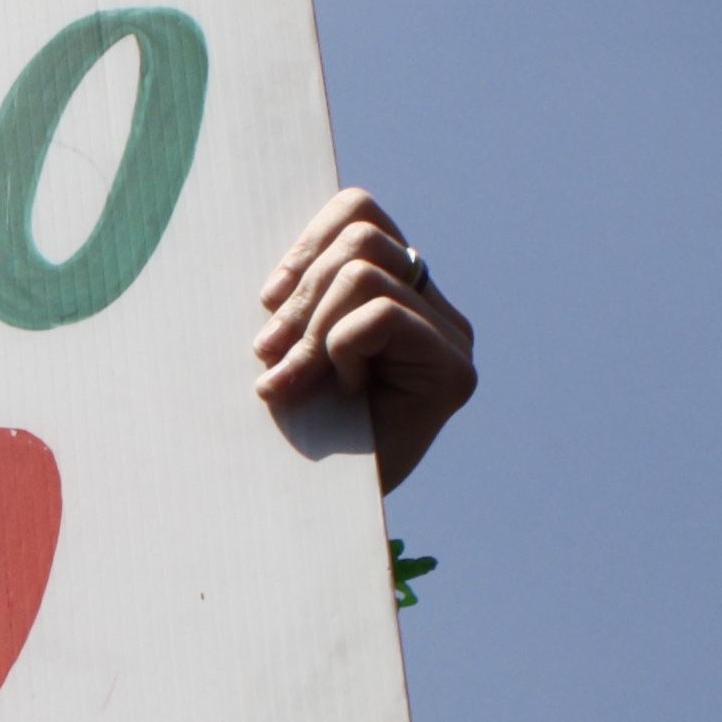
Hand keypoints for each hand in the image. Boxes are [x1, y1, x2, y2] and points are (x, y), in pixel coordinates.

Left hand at [252, 186, 474, 492]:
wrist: (319, 510)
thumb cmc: (298, 426)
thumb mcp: (290, 345)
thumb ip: (301, 296)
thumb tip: (280, 267)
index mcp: (399, 290)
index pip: (359, 211)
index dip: (305, 244)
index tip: (267, 300)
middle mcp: (436, 308)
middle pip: (359, 237)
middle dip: (300, 296)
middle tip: (267, 354)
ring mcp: (452, 338)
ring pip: (362, 272)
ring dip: (311, 330)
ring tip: (294, 381)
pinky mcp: (454, 371)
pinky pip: (376, 318)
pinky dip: (340, 352)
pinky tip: (344, 394)